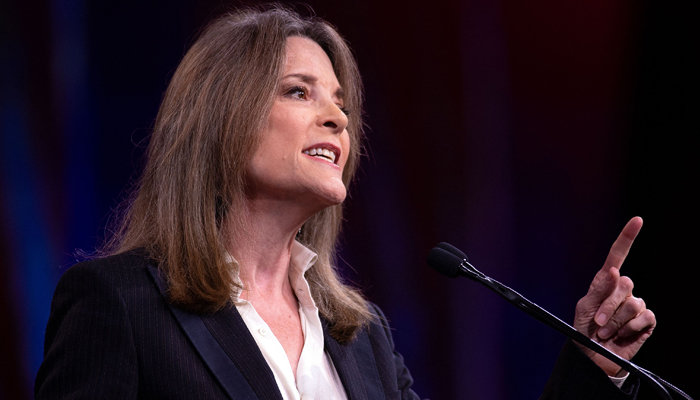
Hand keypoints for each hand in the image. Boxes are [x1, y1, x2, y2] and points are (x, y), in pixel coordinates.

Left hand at [573, 217, 656, 375]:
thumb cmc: (584, 330)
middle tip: (597, 322)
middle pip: (624, 284)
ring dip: (616, 321)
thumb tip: (613, 270)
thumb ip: (598, 289)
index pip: (617, 255)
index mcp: (605, 282)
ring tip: (606, 332)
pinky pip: (644, 317)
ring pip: (634, 303)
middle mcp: (623, 290)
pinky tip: (621, 335)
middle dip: (608, 305)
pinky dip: (629, 328)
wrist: (593, 356)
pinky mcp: (646, 320)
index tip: (637, 220)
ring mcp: (636, 304)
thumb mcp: (584, 308)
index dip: (627, 237)